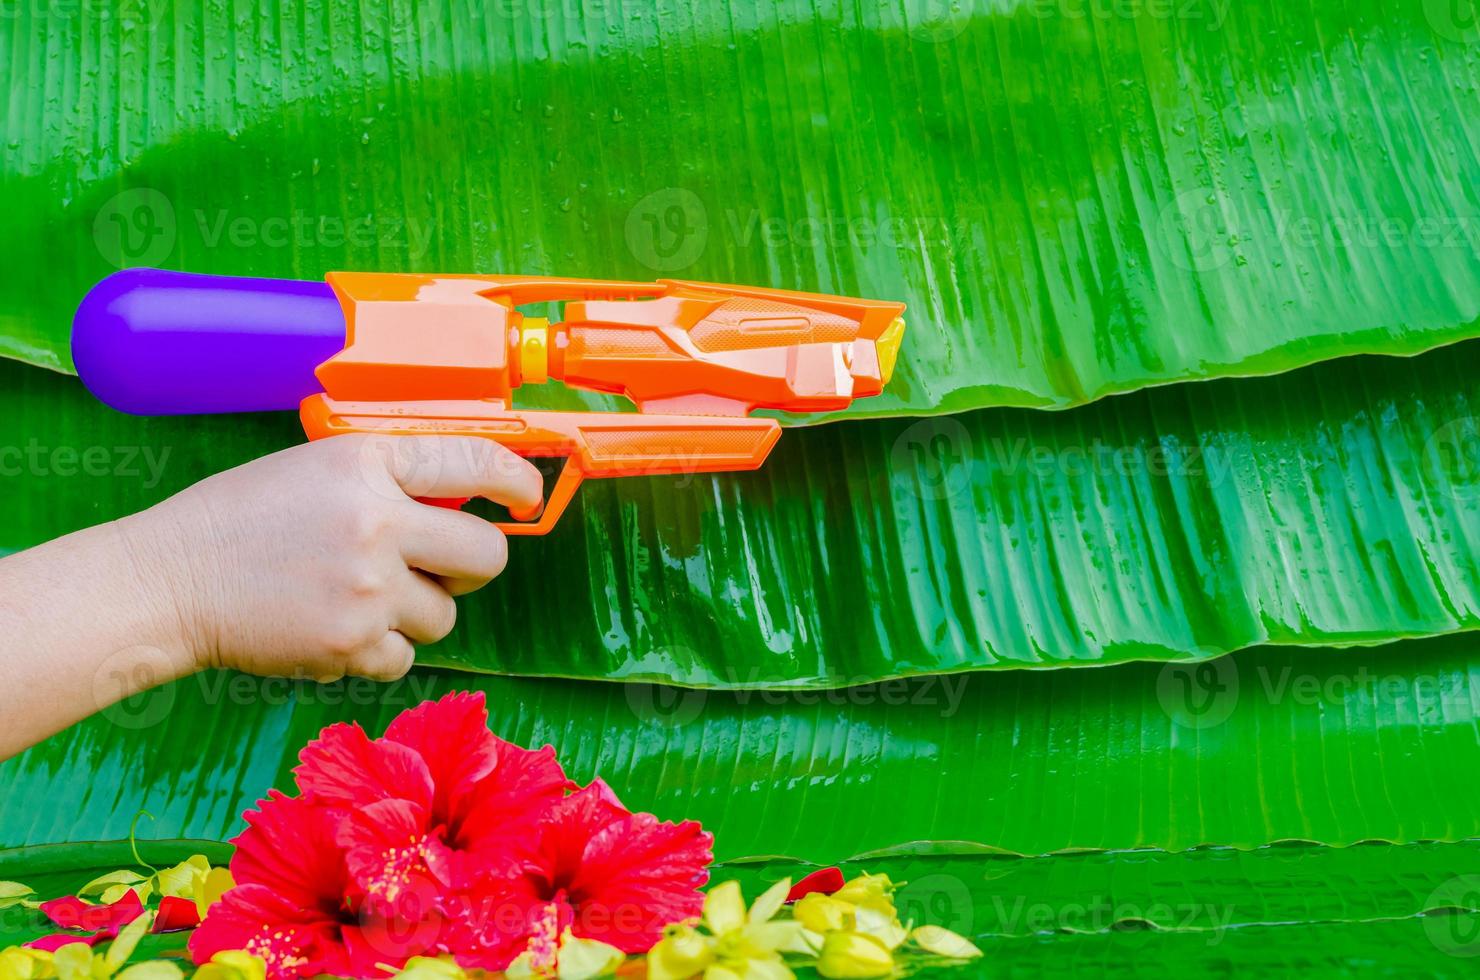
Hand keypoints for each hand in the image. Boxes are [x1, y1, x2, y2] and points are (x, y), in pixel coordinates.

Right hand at [124, 435, 542, 681]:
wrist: (170, 581)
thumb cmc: (243, 519)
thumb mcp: (320, 470)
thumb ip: (393, 481)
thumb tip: (466, 507)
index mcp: (368, 464)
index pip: (474, 462)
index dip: (516, 481)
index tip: (526, 497)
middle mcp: (378, 522)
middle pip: (488, 556)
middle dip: (474, 564)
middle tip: (443, 565)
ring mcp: (368, 588)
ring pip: (447, 613)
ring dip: (417, 611)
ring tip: (359, 595)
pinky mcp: (351, 644)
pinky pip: (406, 656)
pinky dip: (382, 649)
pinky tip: (337, 626)